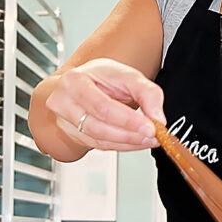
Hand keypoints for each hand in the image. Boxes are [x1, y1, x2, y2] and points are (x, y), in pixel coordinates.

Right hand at [44, 58, 163, 151]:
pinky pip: (99, 145)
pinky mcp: (74, 134)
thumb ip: (148, 92)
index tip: (150, 127)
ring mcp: (65, 121)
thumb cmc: (103, 77)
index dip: (128, 120)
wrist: (85, 84)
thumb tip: (158, 118)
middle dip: (129, 134)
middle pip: (98, 126)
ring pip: (99, 139)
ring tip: (148, 139)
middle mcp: (63, 102)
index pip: (102, 106)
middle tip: (153, 136)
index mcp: (74, 81)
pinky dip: (121, 145)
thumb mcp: (128, 75)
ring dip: (127, 143)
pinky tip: (136, 141)